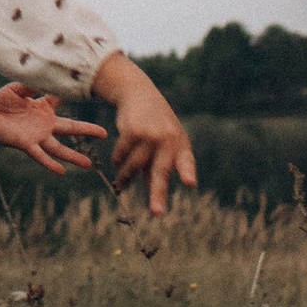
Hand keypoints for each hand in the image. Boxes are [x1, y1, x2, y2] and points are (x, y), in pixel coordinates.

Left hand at [0, 84, 109, 177]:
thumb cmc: (0, 101)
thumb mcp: (16, 89)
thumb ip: (30, 85)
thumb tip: (43, 80)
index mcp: (43, 108)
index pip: (61, 100)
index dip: (71, 94)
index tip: (88, 89)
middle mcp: (44, 124)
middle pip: (70, 127)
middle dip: (87, 130)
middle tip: (105, 134)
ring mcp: (37, 136)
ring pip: (59, 148)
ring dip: (73, 156)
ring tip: (89, 165)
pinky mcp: (27, 144)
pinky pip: (40, 156)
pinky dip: (50, 164)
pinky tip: (62, 171)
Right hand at [91, 57, 198, 216]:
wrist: (139, 93)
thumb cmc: (156, 125)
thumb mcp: (164, 143)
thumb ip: (159, 166)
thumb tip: (154, 193)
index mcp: (180, 145)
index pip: (186, 162)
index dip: (187, 172)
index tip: (189, 183)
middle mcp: (168, 140)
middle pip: (161, 172)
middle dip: (158, 194)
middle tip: (157, 213)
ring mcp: (150, 135)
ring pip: (135, 166)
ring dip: (126, 177)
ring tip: (121, 184)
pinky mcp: (132, 131)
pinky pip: (122, 154)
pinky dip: (118, 160)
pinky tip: (117, 162)